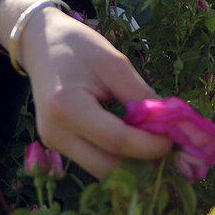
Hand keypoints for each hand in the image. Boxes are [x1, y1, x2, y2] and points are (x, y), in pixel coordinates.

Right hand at [17, 8, 172, 177]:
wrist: (39, 43)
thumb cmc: (77, 46)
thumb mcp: (114, 63)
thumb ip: (140, 95)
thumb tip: (170, 126)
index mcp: (67, 107)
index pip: (117, 141)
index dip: (150, 145)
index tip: (174, 139)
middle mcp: (56, 133)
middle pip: (108, 168)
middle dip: (143, 164)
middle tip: (171, 151)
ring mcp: (54, 143)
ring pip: (101, 171)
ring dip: (131, 165)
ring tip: (155, 146)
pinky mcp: (57, 146)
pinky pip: (93, 161)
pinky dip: (117, 158)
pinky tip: (135, 144)